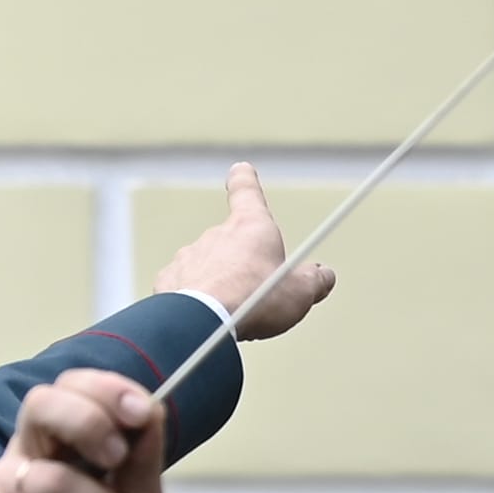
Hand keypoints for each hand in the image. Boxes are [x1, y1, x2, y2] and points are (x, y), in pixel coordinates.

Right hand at [0, 373, 168, 492]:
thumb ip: (145, 455)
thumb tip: (151, 409)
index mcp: (62, 434)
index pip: (71, 384)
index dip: (106, 390)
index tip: (141, 412)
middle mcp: (26, 449)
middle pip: (42, 403)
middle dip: (89, 424)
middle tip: (115, 461)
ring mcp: (2, 483)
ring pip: (54, 478)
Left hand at [151, 163, 340, 341]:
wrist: (204, 322)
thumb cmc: (254, 300)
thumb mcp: (301, 291)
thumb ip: (314, 280)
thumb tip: (323, 275)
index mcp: (251, 228)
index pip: (247, 193)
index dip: (245, 181)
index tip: (241, 170)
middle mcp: (216, 235)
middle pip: (232, 243)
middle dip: (243, 263)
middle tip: (258, 295)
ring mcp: (189, 257)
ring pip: (207, 266)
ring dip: (219, 284)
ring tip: (232, 313)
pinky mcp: (169, 281)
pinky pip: (185, 287)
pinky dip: (195, 299)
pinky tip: (205, 317)